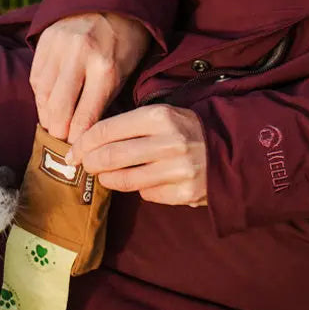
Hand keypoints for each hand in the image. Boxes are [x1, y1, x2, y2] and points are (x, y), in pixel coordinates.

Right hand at [30, 12, 151, 143]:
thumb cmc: (126, 38)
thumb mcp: (128, 67)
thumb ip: (108, 96)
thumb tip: (89, 130)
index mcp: (106, 66)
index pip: (86, 114)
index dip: (79, 137)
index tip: (77, 150)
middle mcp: (79, 56)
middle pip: (60, 107)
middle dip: (59, 130)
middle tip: (61, 142)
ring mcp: (58, 47)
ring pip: (44, 94)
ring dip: (46, 114)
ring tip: (53, 125)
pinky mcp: (44, 41)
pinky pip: (36, 77)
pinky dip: (40, 95)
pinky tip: (47, 104)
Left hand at [68, 105, 207, 206]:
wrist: (235, 149)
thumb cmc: (187, 130)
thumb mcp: (162, 116)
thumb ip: (128, 126)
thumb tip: (87, 143)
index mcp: (160, 116)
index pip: (106, 130)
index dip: (83, 143)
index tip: (73, 152)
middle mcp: (170, 141)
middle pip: (111, 156)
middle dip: (90, 163)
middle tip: (85, 165)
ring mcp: (178, 169)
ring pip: (124, 179)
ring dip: (108, 179)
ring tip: (107, 175)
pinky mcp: (184, 192)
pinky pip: (146, 194)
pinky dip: (140, 189)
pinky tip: (146, 181)